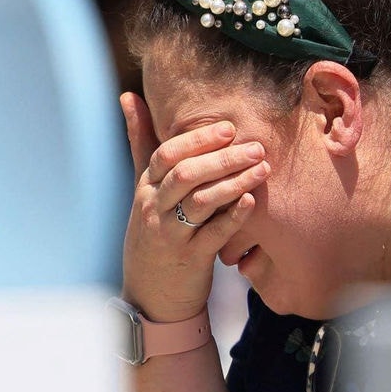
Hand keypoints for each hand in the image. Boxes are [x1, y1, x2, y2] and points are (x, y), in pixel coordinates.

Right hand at [119, 92, 268, 321]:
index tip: (229, 128)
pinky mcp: (190, 260)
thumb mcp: (143, 189)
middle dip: (222, 157)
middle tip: (256, 146)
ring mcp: (171, 235)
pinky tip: (252, 202)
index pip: (166, 155)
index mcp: (146, 188)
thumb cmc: (153, 233)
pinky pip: (213, 235)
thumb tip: (128, 95)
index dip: (198, 139)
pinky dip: (233, 217)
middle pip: (186, 174)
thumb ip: (141, 143)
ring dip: (234, 182)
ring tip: (263, 168)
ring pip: (201, 202)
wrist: (151, 296)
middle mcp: (154, 209)